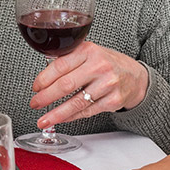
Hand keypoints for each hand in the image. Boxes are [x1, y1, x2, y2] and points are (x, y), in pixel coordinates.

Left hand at [33, 40, 150, 128]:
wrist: (135, 76)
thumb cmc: (107, 64)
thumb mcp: (89, 53)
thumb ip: (69, 59)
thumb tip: (43, 76)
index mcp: (89, 50)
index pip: (60, 65)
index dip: (44, 79)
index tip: (35, 88)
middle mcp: (99, 66)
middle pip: (66, 85)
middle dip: (46, 97)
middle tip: (34, 104)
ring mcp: (108, 84)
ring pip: (76, 102)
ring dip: (57, 114)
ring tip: (44, 119)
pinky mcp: (113, 101)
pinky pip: (87, 112)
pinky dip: (71, 117)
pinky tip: (62, 119)